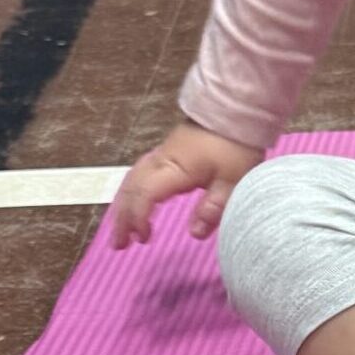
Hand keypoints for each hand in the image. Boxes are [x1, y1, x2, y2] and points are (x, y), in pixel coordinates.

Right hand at [110, 120, 264, 249]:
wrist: (235, 110)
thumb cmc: (235, 144)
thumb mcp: (232, 180)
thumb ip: (213, 207)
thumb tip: (195, 234)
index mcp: (174, 168)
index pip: (144, 195)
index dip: (138, 218)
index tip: (141, 238)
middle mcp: (161, 161)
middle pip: (130, 189)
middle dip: (122, 218)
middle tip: (119, 244)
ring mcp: (161, 155)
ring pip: (131, 181)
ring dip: (123, 206)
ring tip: (122, 230)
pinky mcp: (166, 152)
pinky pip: (138, 175)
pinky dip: (132, 193)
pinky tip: (136, 204)